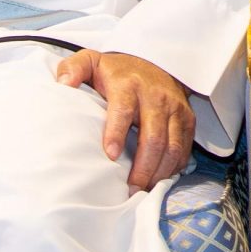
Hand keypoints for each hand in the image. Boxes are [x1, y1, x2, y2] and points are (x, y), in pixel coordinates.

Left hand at [55, 50, 195, 189]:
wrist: (153, 62)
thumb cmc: (116, 71)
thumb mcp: (91, 62)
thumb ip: (73, 69)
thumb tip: (63, 85)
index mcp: (129, 84)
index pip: (124, 110)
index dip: (117, 133)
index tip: (110, 156)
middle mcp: (156, 97)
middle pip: (154, 137)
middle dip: (143, 167)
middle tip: (130, 189)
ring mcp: (175, 108)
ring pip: (172, 146)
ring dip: (159, 172)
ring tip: (143, 189)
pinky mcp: (188, 119)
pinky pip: (184, 148)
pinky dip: (174, 167)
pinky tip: (159, 179)